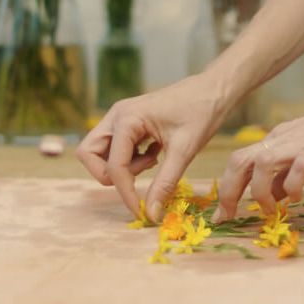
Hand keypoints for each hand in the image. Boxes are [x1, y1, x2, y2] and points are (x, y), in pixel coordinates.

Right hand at [75, 72, 235, 220]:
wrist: (214, 90)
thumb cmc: (202, 112)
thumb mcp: (184, 151)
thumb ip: (165, 183)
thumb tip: (151, 213)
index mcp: (127, 119)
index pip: (114, 166)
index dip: (125, 192)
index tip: (142, 211)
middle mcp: (117, 116)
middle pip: (89, 154)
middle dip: (109, 174)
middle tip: (138, 177)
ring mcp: (120, 118)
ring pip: (100, 152)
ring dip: (121, 166)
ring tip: (153, 162)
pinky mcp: (128, 123)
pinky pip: (115, 148)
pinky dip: (130, 159)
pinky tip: (155, 155)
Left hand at [213, 84, 303, 222]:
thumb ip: (288, 170)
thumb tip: (273, 196)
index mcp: (278, 138)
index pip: (241, 161)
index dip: (227, 189)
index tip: (223, 214)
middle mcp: (283, 139)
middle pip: (239, 161)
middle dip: (228, 192)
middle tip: (229, 216)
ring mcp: (300, 144)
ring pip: (260, 165)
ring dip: (260, 193)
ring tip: (272, 210)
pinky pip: (295, 172)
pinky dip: (291, 190)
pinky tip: (298, 198)